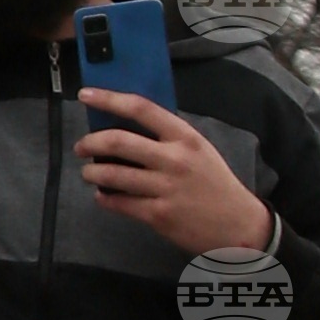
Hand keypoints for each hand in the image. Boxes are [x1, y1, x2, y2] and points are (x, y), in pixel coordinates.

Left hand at [75, 89, 271, 256]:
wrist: (238, 224)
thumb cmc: (214, 183)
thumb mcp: (198, 150)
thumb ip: (167, 137)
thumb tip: (124, 126)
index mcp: (185, 137)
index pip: (141, 108)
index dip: (109, 99)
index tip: (86, 95)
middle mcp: (174, 159)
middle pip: (117, 141)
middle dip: (90, 143)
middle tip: (81, 147)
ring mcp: (165, 188)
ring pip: (112, 175)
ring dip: (92, 173)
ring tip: (89, 174)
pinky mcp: (158, 215)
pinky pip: (119, 203)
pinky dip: (104, 198)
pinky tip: (103, 196)